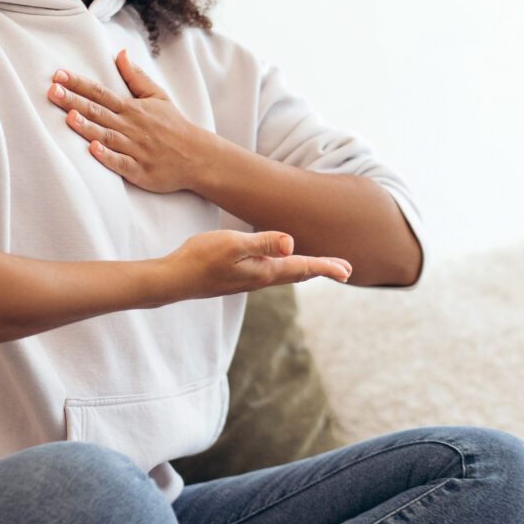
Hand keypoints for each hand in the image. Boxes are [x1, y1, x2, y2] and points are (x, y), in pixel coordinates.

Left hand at [48, 50, 208, 192]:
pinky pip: (120, 163)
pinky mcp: (139, 170)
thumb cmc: (174, 126)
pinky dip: (107, 157)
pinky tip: (92, 150)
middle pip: (97, 111)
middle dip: (74, 101)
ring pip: (106, 136)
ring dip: (87, 126)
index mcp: (132, 108)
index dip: (78, 83)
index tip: (58, 75)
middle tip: (52, 91)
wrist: (198, 157)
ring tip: (69, 116)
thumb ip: (136, 77)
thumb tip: (120, 53)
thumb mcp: (158, 96)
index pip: (100, 92)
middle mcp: (130, 126)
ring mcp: (134, 149)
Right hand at [165, 230, 351, 300]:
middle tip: (346, 271)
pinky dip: (284, 269)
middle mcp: (259, 279)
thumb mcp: (232, 244)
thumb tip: (292, 242)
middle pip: (298, 273)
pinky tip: (278, 265)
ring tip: (319, 267)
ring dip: (304, 270)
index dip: (327, 266)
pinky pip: (269, 274)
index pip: (302, 267)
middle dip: (321, 269)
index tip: (349, 270)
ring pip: (284, 275)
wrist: (174, 280)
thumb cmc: (201, 258)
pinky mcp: (236, 278)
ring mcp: (247, 281)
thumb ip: (262, 243)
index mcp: (264, 271)